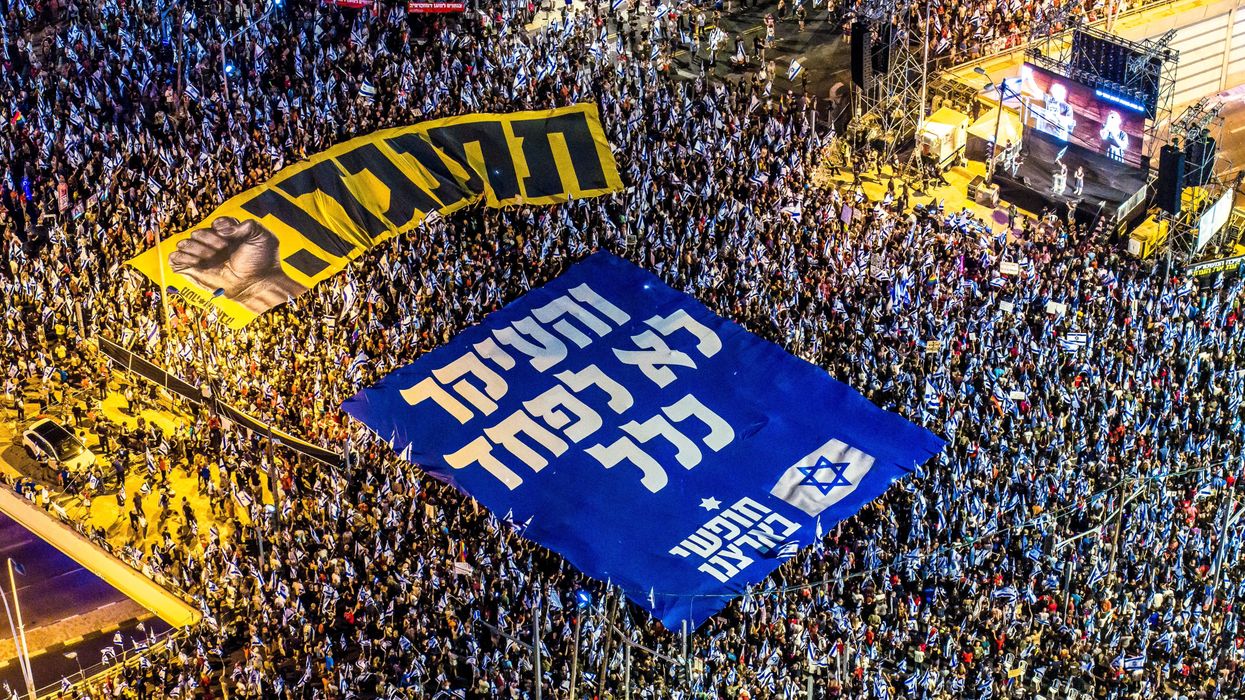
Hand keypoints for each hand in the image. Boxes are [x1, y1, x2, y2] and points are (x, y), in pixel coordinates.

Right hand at [168, 216, 306, 313]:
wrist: (258, 283)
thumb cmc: (262, 261)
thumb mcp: (262, 236)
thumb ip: (246, 224)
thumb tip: (220, 228)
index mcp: (228, 235)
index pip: (216, 222)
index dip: (221, 226)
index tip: (230, 238)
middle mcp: (213, 245)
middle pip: (198, 232)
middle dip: (208, 238)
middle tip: (223, 249)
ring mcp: (202, 257)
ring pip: (184, 243)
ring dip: (195, 248)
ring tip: (211, 257)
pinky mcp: (193, 270)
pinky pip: (174, 259)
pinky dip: (181, 257)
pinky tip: (197, 262)